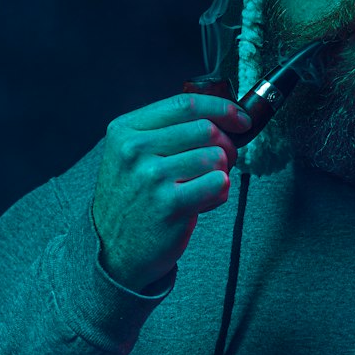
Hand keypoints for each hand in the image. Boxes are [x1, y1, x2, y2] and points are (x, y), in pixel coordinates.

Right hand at [91, 92, 252, 292]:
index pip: (186, 104)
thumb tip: (223, 114)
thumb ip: (168, 131)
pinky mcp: (170, 204)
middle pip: (206, 129)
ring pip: (216, 157)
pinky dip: (219, 194)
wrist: (113, 249)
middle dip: (226, 145)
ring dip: (221, 172)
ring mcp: (151, 177)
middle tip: (222, 162)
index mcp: (125, 130)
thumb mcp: (132, 155)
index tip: (241, 119)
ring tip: (203, 187)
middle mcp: (134, 149)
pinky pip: (219, 184)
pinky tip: (201, 203)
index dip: (222, 108)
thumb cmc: (134, 199)